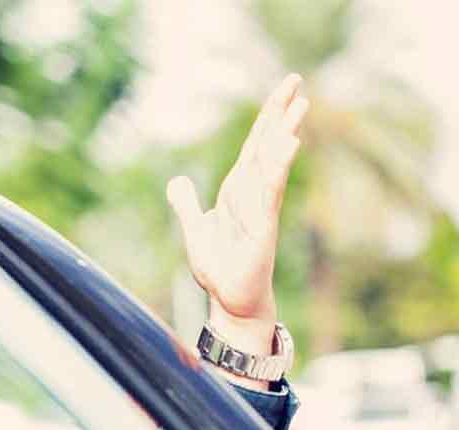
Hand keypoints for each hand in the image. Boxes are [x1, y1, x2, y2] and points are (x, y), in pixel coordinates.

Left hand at [167, 74, 307, 364]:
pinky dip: (275, 172)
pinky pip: (268, 196)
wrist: (229, 301)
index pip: (253, 147)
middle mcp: (252, 196)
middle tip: (296, 82)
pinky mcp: (262, 230)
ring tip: (299, 107)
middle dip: (280, 116)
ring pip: (271, 167)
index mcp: (237, 192)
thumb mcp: (195, 229)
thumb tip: (176, 180)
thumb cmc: (220, 268)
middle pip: (267, 148)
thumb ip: (186, 204)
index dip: (265, 119)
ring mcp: (260, 212)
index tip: (283, 90)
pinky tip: (285, 150)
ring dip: (283, 137)